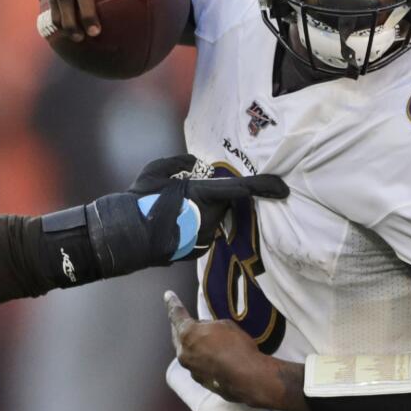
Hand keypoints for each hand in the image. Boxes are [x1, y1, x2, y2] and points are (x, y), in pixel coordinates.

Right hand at [131, 154, 288, 258]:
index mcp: (204, 194)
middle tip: (186, 195)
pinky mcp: (197, 249)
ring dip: (201, 213)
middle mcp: (210, 217)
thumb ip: (178, 161)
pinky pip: (203, 233)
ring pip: (213, 218)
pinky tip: (172, 227)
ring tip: (174, 212)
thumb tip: (193, 161)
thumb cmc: (140, 200)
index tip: (283, 187)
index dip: (265, 187)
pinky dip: (194, 228)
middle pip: (224, 203)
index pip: (242, 189)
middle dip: (213, 198)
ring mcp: (205, 236)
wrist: (127, 235)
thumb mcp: (154, 170)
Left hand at [165, 290, 274, 405]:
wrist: (248, 377)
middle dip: (181, 327)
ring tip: (205, 341)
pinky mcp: (201, 382)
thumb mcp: (224, 325)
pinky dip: (203, 360)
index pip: (176, 314)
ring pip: (187, 353)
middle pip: (178, 336)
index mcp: (187, 334)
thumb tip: (205, 332)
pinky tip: (214, 358)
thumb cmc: (237, 347)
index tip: (167, 295)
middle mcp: (184, 353)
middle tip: (186, 320)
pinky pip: (198, 366)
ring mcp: (191, 369)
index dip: (172, 303)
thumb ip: (209, 326)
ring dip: (193, 346)